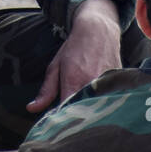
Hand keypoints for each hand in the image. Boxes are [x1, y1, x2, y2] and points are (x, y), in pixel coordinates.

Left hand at [27, 0, 120, 114]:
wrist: (98, 29)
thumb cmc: (74, 47)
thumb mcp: (56, 66)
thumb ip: (46, 90)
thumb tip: (31, 108)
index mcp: (73, 81)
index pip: (66, 112)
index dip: (62, 119)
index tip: (58, 122)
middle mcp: (92, 84)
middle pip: (83, 112)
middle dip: (76, 116)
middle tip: (71, 115)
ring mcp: (107, 83)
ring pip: (97, 107)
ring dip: (91, 109)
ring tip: (85, 105)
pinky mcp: (118, 83)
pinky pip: (109, 98)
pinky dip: (103, 102)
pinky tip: (99, 98)